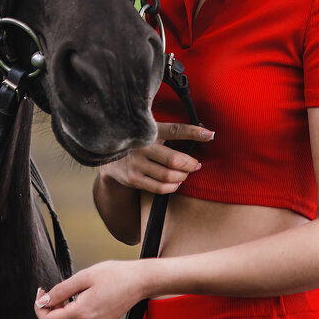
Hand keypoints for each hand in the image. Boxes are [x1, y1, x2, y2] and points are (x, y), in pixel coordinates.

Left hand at [34, 260, 148, 318]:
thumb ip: (61, 290)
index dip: (39, 307)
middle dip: (45, 314)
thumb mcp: (84, 276)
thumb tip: (44, 300)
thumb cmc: (116, 275)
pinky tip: (72, 304)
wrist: (139, 282)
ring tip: (61, 298)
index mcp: (83, 313)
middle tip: (49, 295)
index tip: (41, 293)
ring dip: (55, 318)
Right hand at [99, 122, 213, 194]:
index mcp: (150, 130)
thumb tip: (205, 132)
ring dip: (182, 176)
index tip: (210, 135)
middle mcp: (143, 146)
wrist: (108, 155)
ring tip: (185, 173)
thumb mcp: (152, 130)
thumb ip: (173, 131)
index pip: (176, 130)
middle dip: (190, 164)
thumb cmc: (138, 141)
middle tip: (196, 164)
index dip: (194, 132)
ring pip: (168, 176)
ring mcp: (137, 164)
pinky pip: (159, 187)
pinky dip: (172, 186)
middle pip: (174, 160)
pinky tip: (175, 182)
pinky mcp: (133, 178)